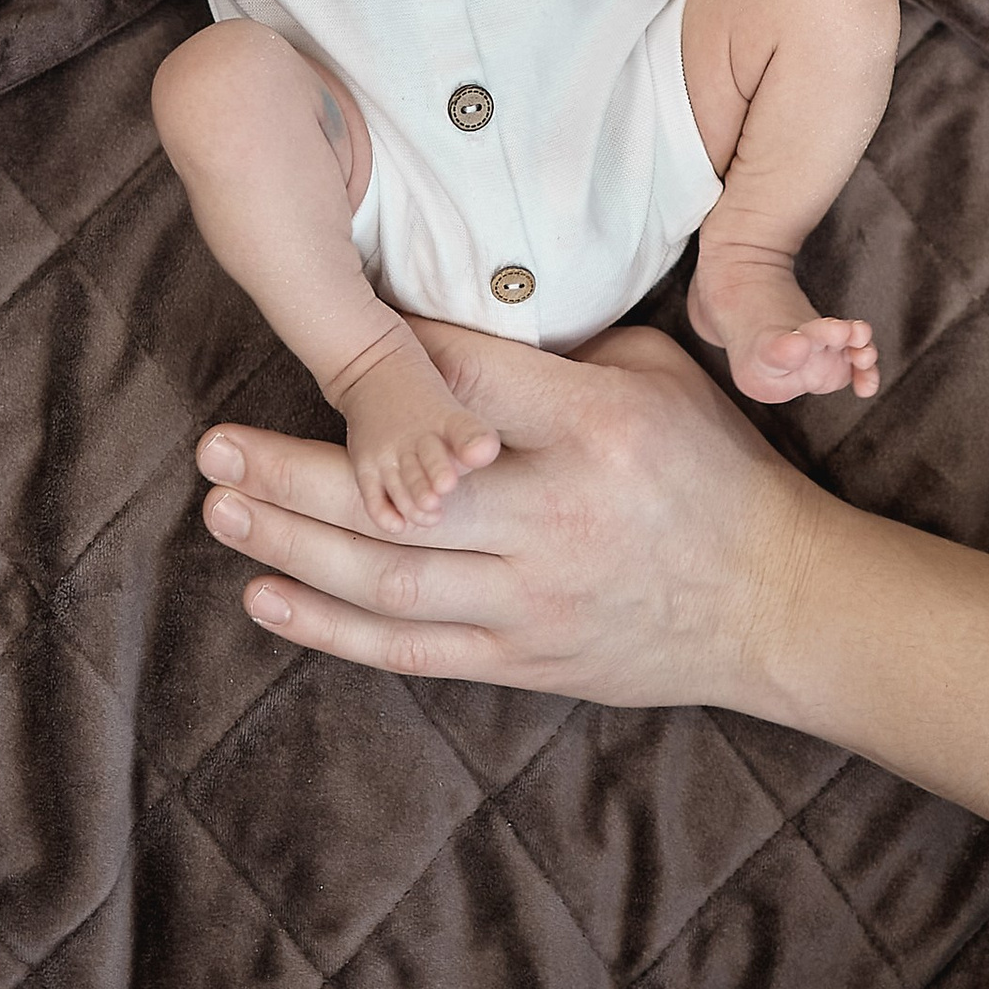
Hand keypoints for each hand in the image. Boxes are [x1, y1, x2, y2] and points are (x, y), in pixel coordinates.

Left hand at [195, 323, 821, 707]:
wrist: (775, 603)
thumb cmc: (714, 470)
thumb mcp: (654, 374)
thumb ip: (552, 355)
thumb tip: (441, 329)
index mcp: (595, 426)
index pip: (464, 381)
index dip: (388, 356)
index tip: (322, 331)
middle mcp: (556, 517)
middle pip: (401, 495)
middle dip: (295, 471)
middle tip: (213, 445)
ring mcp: (536, 601)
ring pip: (390, 576)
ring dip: (293, 546)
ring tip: (221, 507)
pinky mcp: (526, 660)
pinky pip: (412, 648)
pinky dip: (332, 627)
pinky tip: (267, 597)